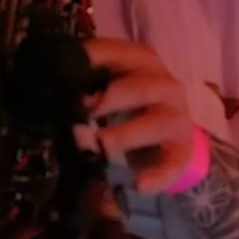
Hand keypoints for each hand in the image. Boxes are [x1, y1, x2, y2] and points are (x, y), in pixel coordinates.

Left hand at [78, 37, 200, 193]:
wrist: (153, 140)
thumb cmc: (119, 107)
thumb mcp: (99, 89)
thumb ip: (83, 79)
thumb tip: (56, 76)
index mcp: (143, 64)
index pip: (122, 54)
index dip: (96, 65)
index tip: (69, 82)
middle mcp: (165, 87)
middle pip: (146, 87)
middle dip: (115, 99)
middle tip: (86, 114)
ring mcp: (178, 119)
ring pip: (163, 122)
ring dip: (130, 133)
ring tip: (103, 146)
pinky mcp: (182, 151)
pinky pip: (174, 163)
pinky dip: (158, 175)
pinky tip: (137, 184)